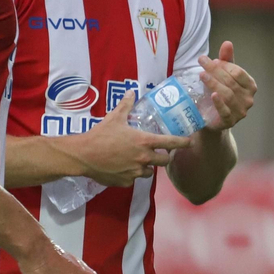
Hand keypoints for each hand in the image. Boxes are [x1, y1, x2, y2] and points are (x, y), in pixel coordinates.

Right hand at [74, 93, 190, 186]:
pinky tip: (123, 167)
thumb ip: (126, 105)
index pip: (171, 143)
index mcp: (144, 142)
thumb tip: (131, 92)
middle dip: (164, 157)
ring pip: (149, 172)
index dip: (183, 143)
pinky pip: (134, 179)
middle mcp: (144, 158)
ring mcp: (135, 172)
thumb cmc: (100, 135)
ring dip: (147, 167)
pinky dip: (131, 174)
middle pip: (164, 161)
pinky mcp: (126, 181)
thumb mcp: (114, 118)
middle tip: (159, 153)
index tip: (190, 142)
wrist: (83, 155)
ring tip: (138, 160)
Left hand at [197, 41, 256, 131]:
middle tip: (202, 62)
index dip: (224, 65)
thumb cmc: (220, 93)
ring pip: (228, 95)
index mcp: (250, 85)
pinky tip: (212, 95)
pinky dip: (219, 103)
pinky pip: (225, 112)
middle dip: (215, 70)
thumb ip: (226, 60)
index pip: (238, 72)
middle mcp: (248, 98)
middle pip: (231, 82)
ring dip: (214, 83)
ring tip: (202, 75)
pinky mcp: (230, 122)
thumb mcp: (224, 75)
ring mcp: (240, 111)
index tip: (210, 61)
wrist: (213, 118)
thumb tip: (227, 43)